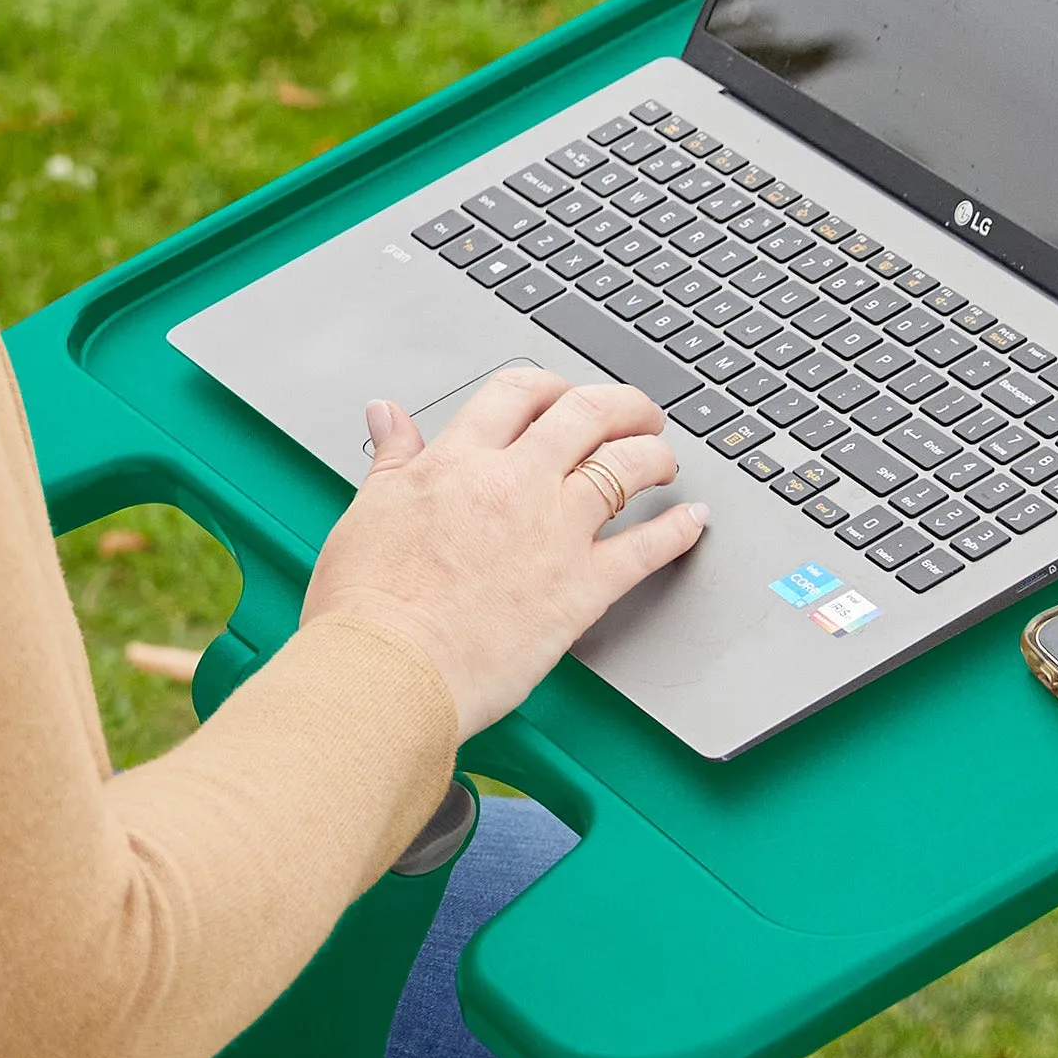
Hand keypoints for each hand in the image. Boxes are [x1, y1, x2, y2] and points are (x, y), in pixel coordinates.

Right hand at [302, 365, 707, 740]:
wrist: (388, 670)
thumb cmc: (367, 606)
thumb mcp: (368, 512)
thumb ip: (391, 459)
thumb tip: (387, 416)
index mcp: (459, 461)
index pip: (517, 394)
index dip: (549, 386)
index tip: (559, 397)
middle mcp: (515, 484)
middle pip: (588, 414)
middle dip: (621, 406)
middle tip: (634, 414)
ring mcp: (555, 532)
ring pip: (626, 466)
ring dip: (654, 455)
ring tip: (663, 459)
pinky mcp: (581, 588)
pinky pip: (647, 547)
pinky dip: (677, 529)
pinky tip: (690, 520)